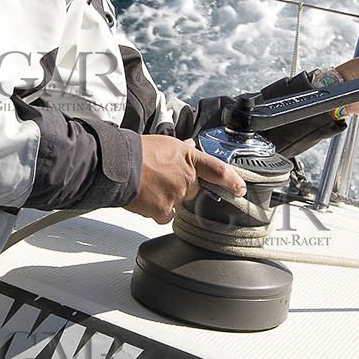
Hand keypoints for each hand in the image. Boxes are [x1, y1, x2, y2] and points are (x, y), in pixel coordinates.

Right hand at [126, 136, 245, 223]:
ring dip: (167, 198)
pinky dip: (157, 211)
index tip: (239, 189)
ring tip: (149, 185)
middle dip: (182, 187)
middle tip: (162, 179)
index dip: (232, 182)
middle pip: (193, 190)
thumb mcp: (164, 143)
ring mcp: (177, 195)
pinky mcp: (164, 210)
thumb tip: (190, 146)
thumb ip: (181, 149)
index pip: (219, 171)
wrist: (119, 165)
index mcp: (189, 159)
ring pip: (178, 203)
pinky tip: (147, 200)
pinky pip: (166, 216)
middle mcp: (187, 178)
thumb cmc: (138, 151)